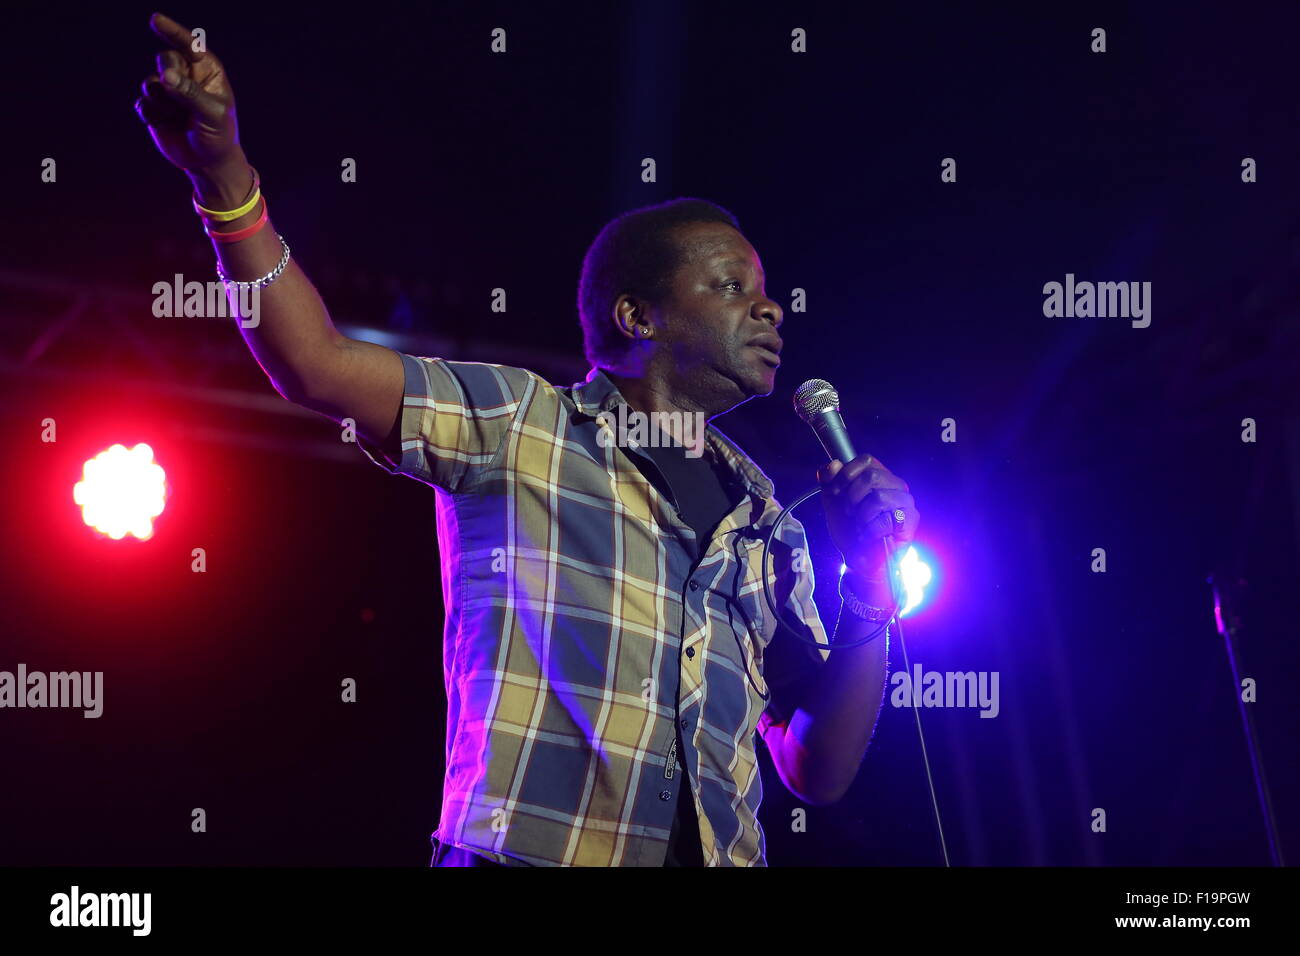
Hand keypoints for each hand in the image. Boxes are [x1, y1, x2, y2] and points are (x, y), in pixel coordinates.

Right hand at [134, 13, 240, 172]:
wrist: (208, 163)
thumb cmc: (218, 136)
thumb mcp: (211, 114)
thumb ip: (189, 93)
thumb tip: (165, 75)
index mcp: (207, 72)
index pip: (189, 45)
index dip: (172, 32)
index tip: (156, 20)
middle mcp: (186, 77)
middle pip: (165, 59)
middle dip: (169, 74)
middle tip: (179, 93)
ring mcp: (169, 92)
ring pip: (150, 82)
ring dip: (161, 100)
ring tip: (177, 115)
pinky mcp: (154, 108)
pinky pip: (142, 103)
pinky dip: (152, 114)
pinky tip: (165, 123)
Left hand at [816, 453, 918, 580]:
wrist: (857, 557)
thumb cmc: (849, 528)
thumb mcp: (833, 502)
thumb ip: (830, 481)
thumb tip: (833, 465)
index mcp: (878, 475)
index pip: (866, 460)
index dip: (847, 474)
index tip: (836, 492)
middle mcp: (895, 484)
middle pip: (872, 476)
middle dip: (852, 497)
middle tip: (849, 512)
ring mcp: (905, 501)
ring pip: (879, 497)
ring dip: (862, 515)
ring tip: (860, 524)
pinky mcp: (910, 520)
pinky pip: (886, 519)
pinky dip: (869, 531)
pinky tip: (866, 536)